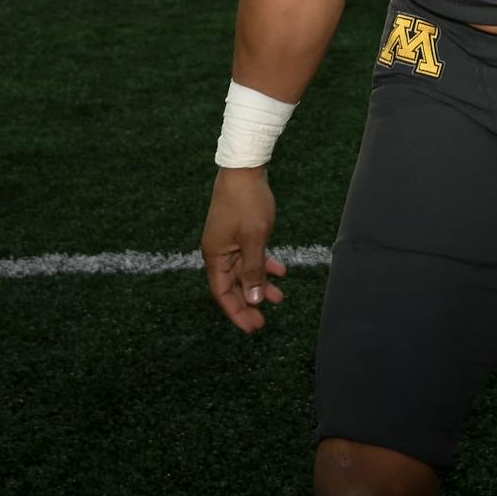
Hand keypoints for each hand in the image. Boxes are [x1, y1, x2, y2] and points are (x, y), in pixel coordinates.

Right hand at [200, 167, 287, 332]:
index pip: (223, 293)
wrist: (245, 168)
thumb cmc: (247, 202)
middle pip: (233, 285)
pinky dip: (264, 264)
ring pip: (245, 271)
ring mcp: (228, 241)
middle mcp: (218, 252)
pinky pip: (250, 255)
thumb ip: (254, 270)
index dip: (237, 312)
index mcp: (215, 256)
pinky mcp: (239, 232)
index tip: (253, 327)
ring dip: (261, 284)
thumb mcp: (254, 239)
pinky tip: (281, 270)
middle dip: (249, 303)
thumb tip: (254, 299)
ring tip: (279, 298)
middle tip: (265, 321)